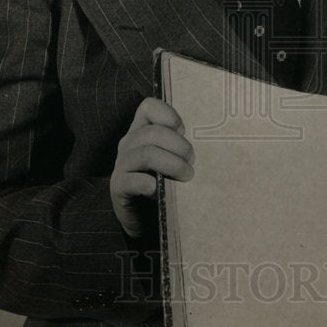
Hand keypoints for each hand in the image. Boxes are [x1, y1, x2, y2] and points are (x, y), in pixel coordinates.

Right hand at [110, 97, 193, 238]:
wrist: (145, 219)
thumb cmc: (164, 184)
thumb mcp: (173, 160)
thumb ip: (181, 147)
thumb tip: (208, 143)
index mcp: (141, 131)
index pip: (148, 107)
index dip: (169, 115)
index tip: (184, 131)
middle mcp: (128, 145)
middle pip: (152, 133)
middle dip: (179, 146)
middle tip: (192, 162)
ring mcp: (121, 166)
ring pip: (146, 154)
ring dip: (172, 164)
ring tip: (186, 176)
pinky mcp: (118, 188)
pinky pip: (133, 181)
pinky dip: (151, 185)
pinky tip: (161, 191)